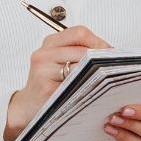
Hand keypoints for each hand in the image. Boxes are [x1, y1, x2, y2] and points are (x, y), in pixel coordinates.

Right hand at [4, 25, 111, 140]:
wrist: (26, 106)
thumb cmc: (47, 84)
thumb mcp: (58, 61)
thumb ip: (79, 53)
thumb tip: (110, 53)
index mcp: (50, 43)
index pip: (79, 33)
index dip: (99, 42)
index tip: (110, 53)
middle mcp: (44, 54)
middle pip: (82, 50)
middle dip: (102, 60)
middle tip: (113, 70)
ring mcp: (43, 72)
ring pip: (79, 67)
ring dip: (96, 75)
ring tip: (105, 82)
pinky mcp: (46, 90)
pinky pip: (73, 86)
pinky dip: (86, 88)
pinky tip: (93, 92)